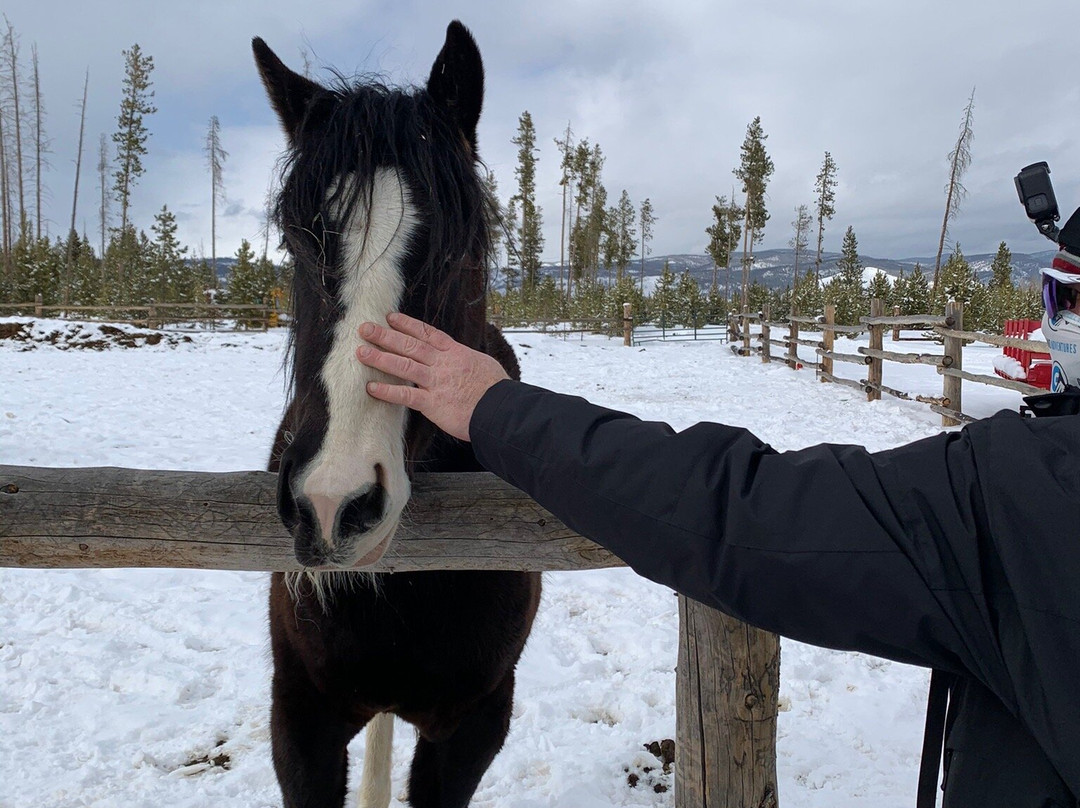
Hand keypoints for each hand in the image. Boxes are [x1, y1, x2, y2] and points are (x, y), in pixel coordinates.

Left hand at [356, 312, 508, 441]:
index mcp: (455, 353)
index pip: (427, 334)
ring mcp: (436, 382)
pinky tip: (372, 387)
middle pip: (409, 345)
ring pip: (404, 365)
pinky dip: (388, 391)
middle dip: (385, 335)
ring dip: (380, 358)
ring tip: (361, 352)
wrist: (501, 409)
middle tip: (364, 328)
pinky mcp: (433, 403)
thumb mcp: (483, 364)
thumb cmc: (496, 389)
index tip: (390, 317)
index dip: (407, 324)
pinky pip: (406, 395)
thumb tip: (463, 358)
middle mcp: (442, 364)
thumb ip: (466, 360)